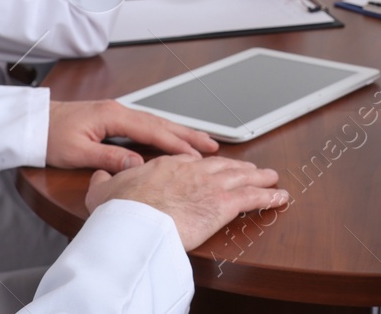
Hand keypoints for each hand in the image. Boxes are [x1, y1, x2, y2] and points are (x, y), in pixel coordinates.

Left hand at [47, 100, 217, 171]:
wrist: (34, 122)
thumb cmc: (51, 136)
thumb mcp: (76, 152)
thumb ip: (108, 158)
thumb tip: (137, 166)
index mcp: (113, 115)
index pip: (152, 130)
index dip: (176, 143)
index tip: (196, 154)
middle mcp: (119, 111)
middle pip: (161, 123)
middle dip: (188, 134)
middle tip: (213, 145)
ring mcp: (118, 113)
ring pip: (156, 123)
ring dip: (180, 133)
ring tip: (202, 143)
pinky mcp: (115, 119)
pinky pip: (147, 125)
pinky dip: (165, 132)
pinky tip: (174, 140)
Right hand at [86, 155, 288, 250]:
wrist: (134, 220)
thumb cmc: (120, 209)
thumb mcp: (103, 189)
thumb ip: (105, 179)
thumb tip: (100, 173)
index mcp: (166, 165)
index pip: (190, 162)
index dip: (202, 165)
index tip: (209, 167)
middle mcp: (192, 170)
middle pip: (221, 166)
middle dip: (237, 167)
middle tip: (249, 168)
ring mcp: (210, 184)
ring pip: (242, 177)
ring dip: (259, 177)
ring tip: (271, 177)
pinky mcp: (223, 203)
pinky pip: (254, 197)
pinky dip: (269, 196)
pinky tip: (280, 196)